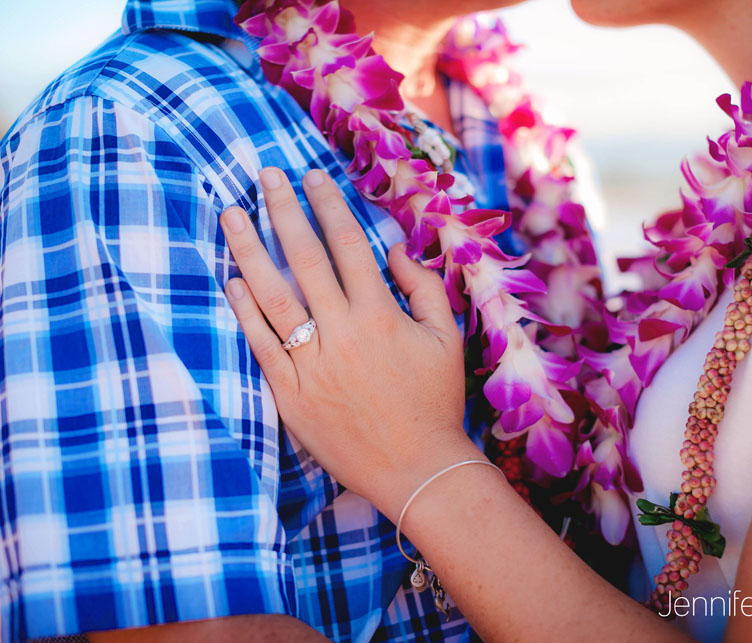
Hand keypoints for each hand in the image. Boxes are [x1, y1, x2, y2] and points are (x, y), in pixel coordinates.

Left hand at [220, 167, 484, 520]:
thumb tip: (396, 250)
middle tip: (265, 174)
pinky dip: (244, 312)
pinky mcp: (291, 395)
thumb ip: (425, 287)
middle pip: (305, 259)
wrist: (416, 468)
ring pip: (273, 296)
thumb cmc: (435, 401)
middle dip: (284, 210)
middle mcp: (342, 333)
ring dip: (249, 250)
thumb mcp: (446, 338)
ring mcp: (311, 365)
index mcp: (381, 316)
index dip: (328, 205)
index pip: (348, 245)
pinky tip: (231, 281)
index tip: (311, 176)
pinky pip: (261, 346)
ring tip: (232, 213)